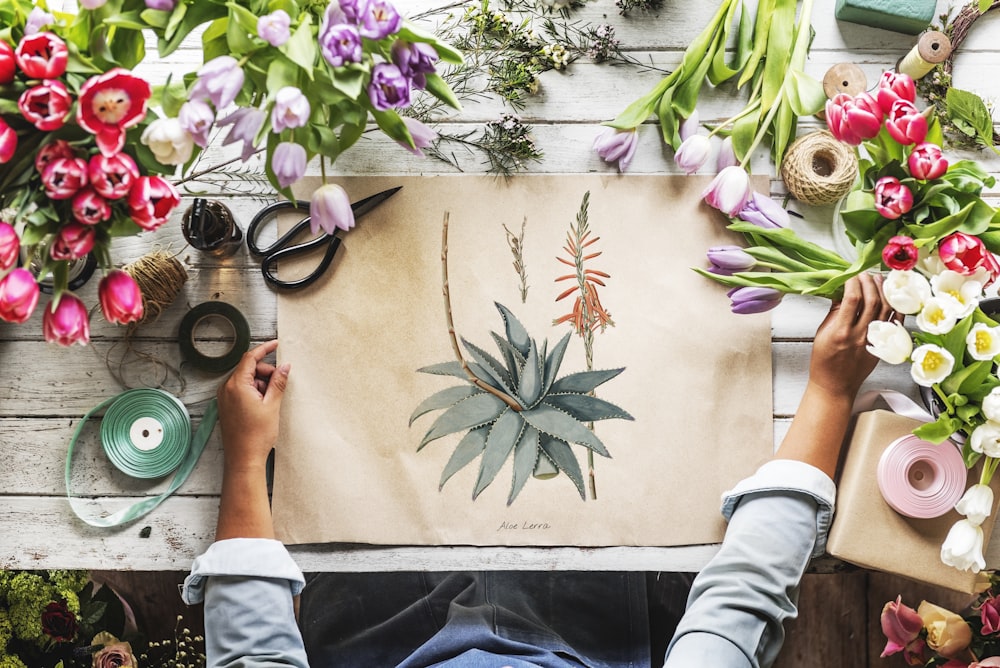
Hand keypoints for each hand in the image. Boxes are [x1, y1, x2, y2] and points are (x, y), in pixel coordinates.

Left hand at [216, 339, 289, 471]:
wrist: (243, 459)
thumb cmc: (256, 435)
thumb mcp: (272, 405)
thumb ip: (278, 382)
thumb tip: (284, 366)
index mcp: (237, 385)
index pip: (250, 358)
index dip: (264, 349)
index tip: (276, 344)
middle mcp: (227, 389)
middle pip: (249, 369)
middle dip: (266, 373)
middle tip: (280, 384)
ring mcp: (225, 398)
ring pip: (246, 380)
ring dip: (261, 384)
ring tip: (270, 402)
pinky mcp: (226, 406)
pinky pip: (241, 391)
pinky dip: (254, 392)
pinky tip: (263, 405)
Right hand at [809, 272, 895, 398]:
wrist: (835, 384)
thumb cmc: (824, 361)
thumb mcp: (821, 333)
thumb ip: (833, 312)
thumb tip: (841, 292)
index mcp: (840, 332)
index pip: (851, 299)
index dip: (853, 282)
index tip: (849, 274)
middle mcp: (859, 335)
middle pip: (871, 301)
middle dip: (868, 282)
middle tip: (864, 273)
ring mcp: (874, 340)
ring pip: (885, 309)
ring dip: (883, 290)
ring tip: (878, 278)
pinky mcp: (882, 345)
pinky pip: (894, 322)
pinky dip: (895, 307)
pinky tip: (891, 296)